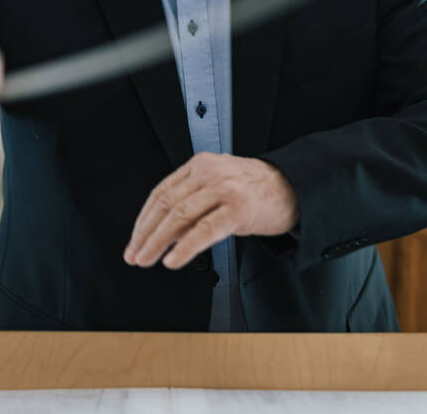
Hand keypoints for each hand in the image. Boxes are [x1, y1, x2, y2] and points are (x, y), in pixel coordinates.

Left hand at [123, 151, 299, 269]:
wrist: (293, 187)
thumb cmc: (255, 189)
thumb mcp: (218, 186)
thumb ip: (191, 204)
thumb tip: (162, 234)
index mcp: (200, 165)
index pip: (161, 192)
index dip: (143, 220)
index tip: (134, 240)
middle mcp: (209, 173)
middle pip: (166, 204)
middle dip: (145, 234)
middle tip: (134, 255)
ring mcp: (224, 190)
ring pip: (180, 217)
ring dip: (158, 242)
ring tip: (147, 260)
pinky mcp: (238, 210)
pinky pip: (204, 231)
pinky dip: (185, 248)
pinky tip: (173, 260)